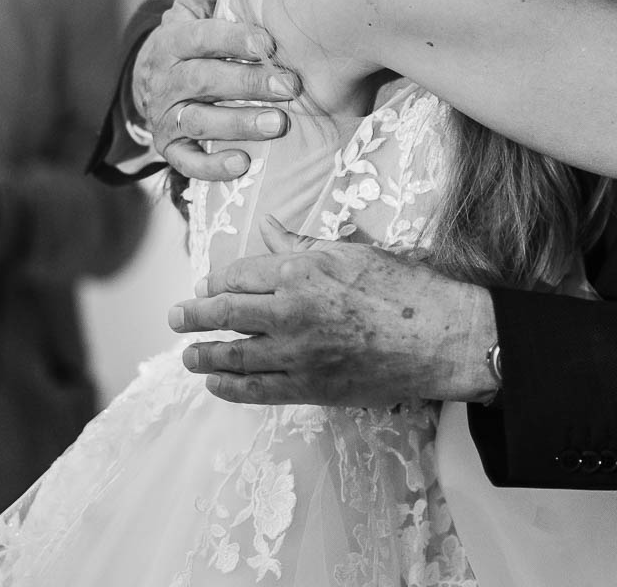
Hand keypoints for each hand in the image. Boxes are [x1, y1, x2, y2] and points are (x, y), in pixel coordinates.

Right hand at [134, 0, 302, 181]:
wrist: (153, 85)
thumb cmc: (191, 41)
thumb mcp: (196, 7)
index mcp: (174, 40)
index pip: (200, 37)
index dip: (233, 39)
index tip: (269, 42)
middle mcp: (166, 79)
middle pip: (203, 81)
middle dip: (248, 84)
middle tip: (292, 86)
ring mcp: (168, 116)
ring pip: (199, 121)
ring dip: (239, 123)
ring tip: (280, 125)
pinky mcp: (171, 148)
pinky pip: (187, 162)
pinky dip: (213, 166)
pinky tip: (243, 164)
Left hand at [168, 217, 496, 406]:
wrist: (440, 337)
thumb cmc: (404, 288)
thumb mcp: (351, 252)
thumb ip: (301, 244)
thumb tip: (270, 225)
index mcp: (302, 270)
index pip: (238, 274)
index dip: (216, 281)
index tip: (205, 286)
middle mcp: (291, 310)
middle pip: (224, 312)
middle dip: (193, 316)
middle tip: (176, 318)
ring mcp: (297, 352)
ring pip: (232, 354)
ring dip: (202, 353)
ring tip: (187, 354)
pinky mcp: (309, 387)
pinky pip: (255, 389)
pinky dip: (229, 386)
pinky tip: (215, 381)